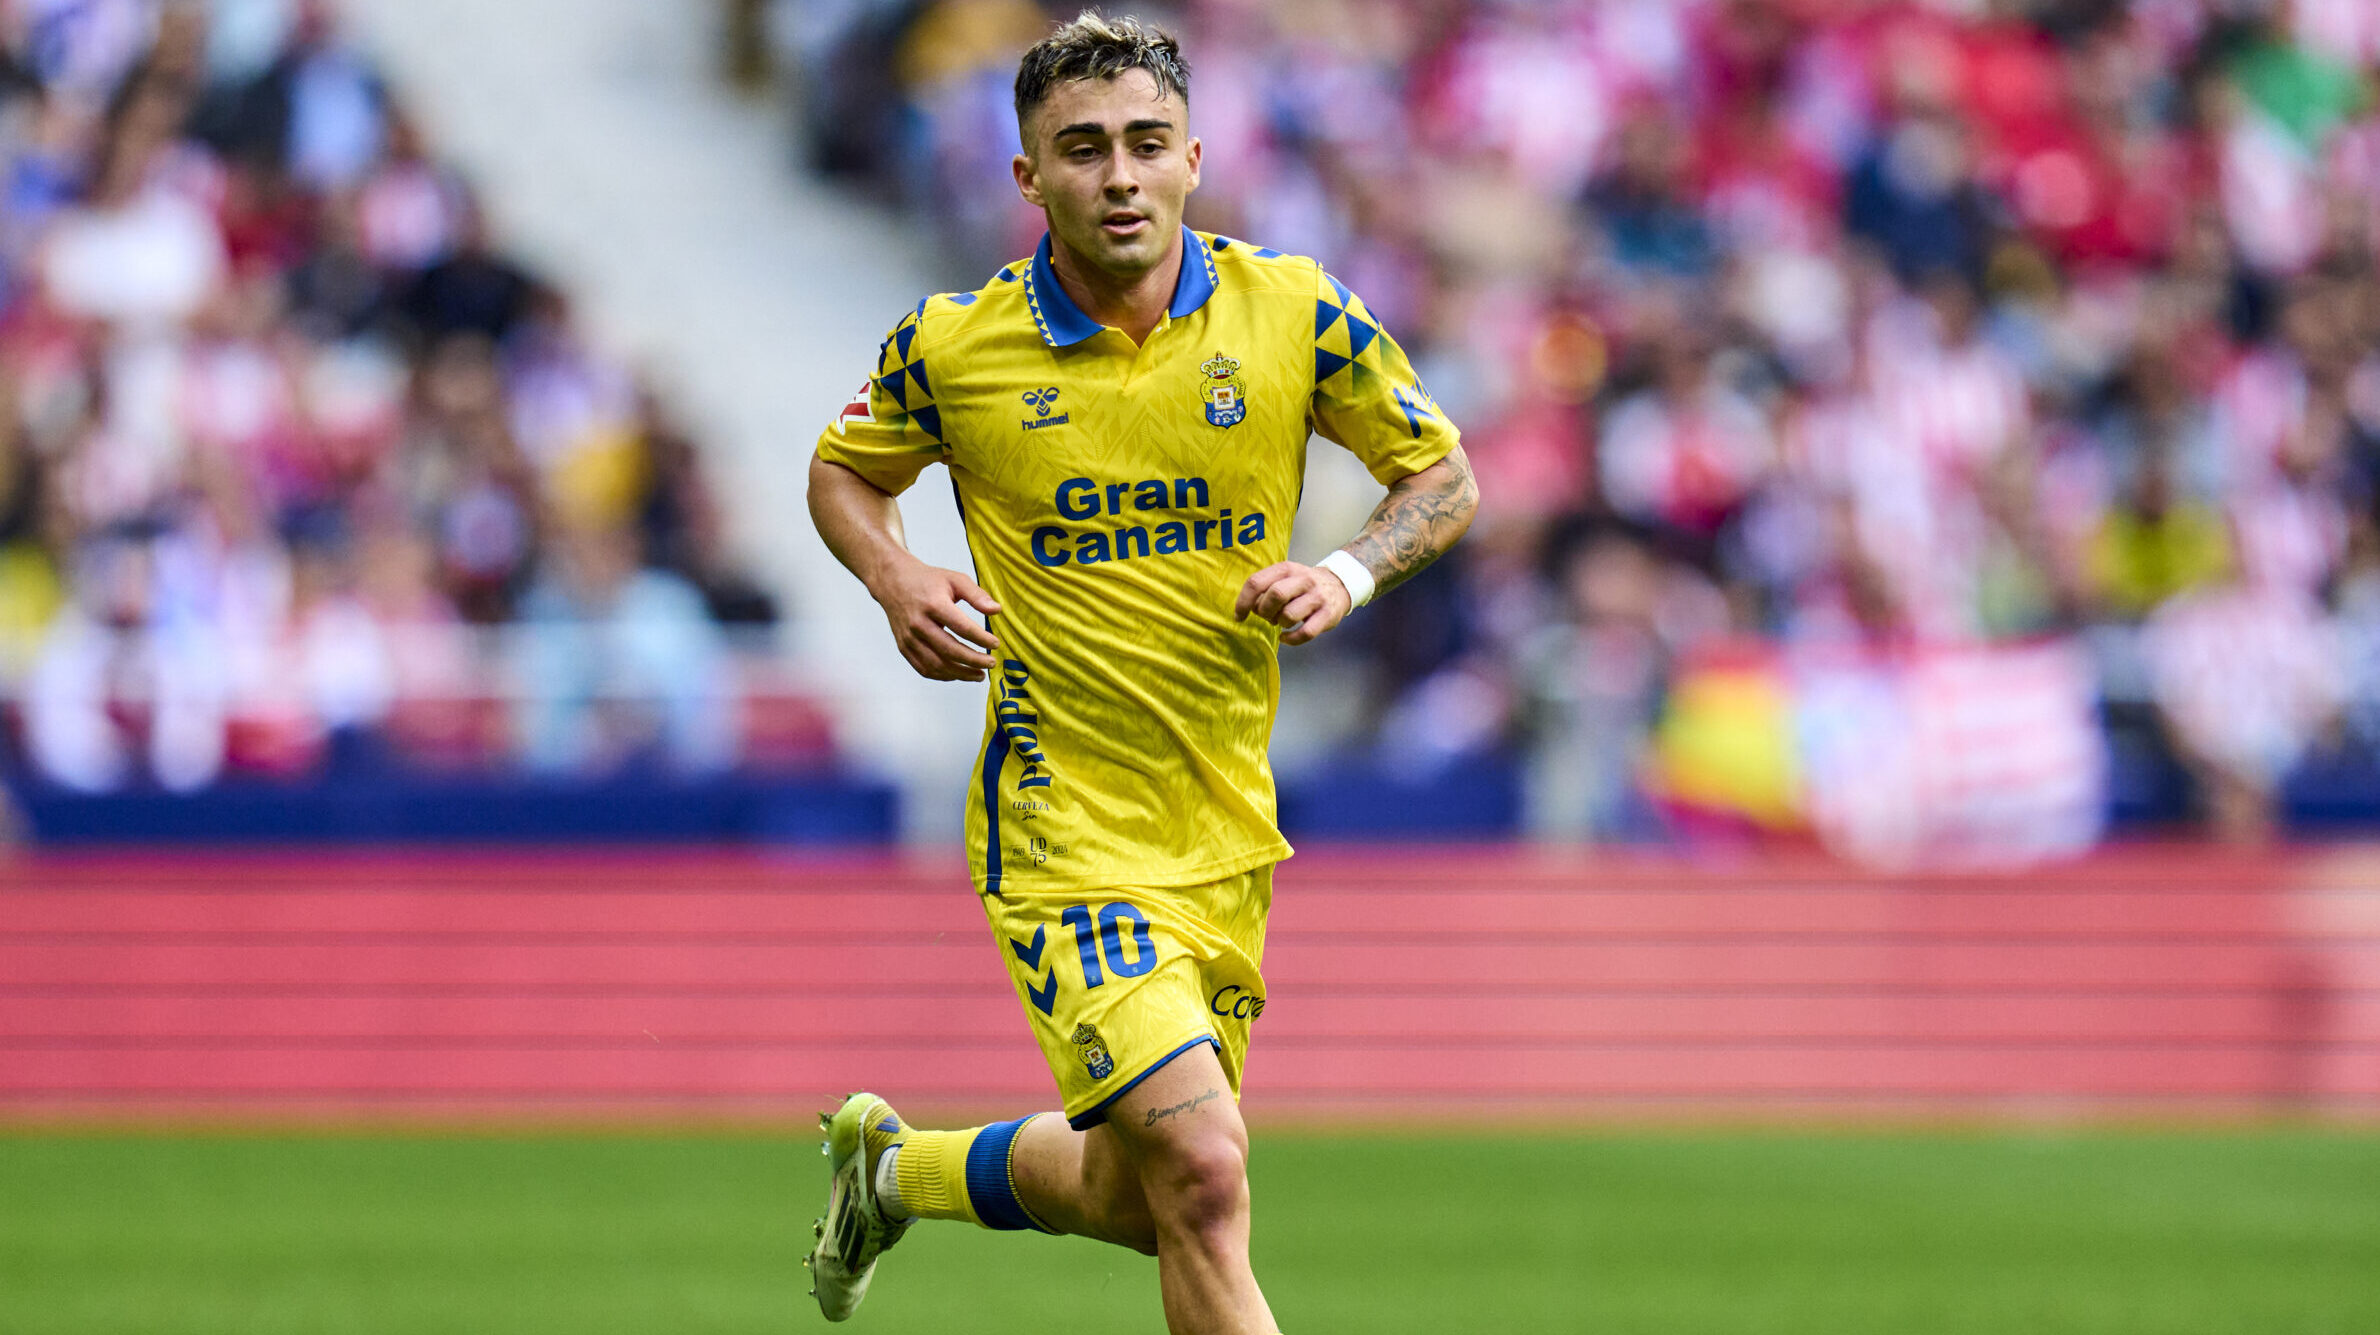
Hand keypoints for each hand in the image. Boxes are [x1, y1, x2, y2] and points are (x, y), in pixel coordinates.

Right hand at [870, 558, 1001, 680]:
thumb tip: (997, 610)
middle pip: (950, 650)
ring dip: (961, 673)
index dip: (982, 639)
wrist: (893, 582)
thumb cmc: (928, 581)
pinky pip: (924, 669)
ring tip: (980, 674)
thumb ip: (977, 595)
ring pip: (937, 665)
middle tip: (991, 662)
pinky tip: (959, 673)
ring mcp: (909, 638)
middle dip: (974, 661)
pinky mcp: (904, 647)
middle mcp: (918, 623)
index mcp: (933, 604)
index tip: (996, 643)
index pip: (962, 627)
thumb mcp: (955, 579)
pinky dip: (944, 676)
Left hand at [1234, 561, 1352, 645]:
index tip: (1239, 616)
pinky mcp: (1328, 615)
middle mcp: (1303, 580)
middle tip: (1267, 616)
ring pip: (1289, 615)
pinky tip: (1285, 637)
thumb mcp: (1285, 578)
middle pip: (1275, 595)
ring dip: (1280, 623)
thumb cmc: (1302, 585)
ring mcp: (1317, 597)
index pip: (1257, 582)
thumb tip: (1249, 608)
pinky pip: (1305, 633)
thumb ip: (1265, 588)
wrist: (1339, 585)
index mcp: (1286, 569)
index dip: (1243, 602)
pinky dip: (1291, 639)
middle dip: (1265, 611)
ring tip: (1281, 622)